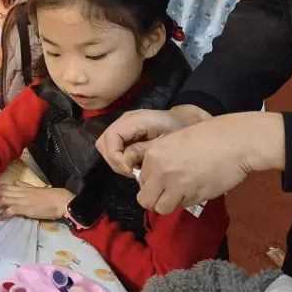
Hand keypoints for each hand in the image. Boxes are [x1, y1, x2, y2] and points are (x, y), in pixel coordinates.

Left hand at [0, 183, 74, 221]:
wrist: (59, 200)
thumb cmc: (48, 196)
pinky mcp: (24, 208)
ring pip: (3, 200)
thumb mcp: (34, 189)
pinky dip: (3, 214)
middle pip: (0, 192)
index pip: (3, 186)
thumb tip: (16, 183)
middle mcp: (19, 192)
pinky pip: (11, 210)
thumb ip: (24, 186)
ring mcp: (21, 200)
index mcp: (21, 188)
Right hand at [96, 105, 211, 176]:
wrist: (188, 120)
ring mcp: (124, 127)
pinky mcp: (126, 134)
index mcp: (134, 120)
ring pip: (106, 146)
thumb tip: (125, 163)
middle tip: (131, 172)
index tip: (129, 170)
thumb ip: (144, 151)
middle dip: (114, 160)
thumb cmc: (180, 129)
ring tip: (134, 170)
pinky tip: (135, 165)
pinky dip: (120, 159)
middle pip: (103, 142)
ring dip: (116, 161)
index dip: (115, 156)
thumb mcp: (165, 142)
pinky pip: (115, 147)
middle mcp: (124, 121)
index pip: (111, 137)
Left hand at [135, 112, 284, 213]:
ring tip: (181, 193)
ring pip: (161, 208)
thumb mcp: (175, 141)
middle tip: (167, 193)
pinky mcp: (194, 197)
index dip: (151, 182)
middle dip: (155, 199)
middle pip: (145, 200)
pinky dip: (186, 202)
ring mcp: (176, 186)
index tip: (163, 180)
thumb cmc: (208, 135)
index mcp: (153, 154)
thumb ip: (161, 159)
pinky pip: (182, 206)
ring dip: (169, 204)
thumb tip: (156, 177)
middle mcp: (160, 172)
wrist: (234, 143)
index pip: (141, 180)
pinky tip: (196, 190)